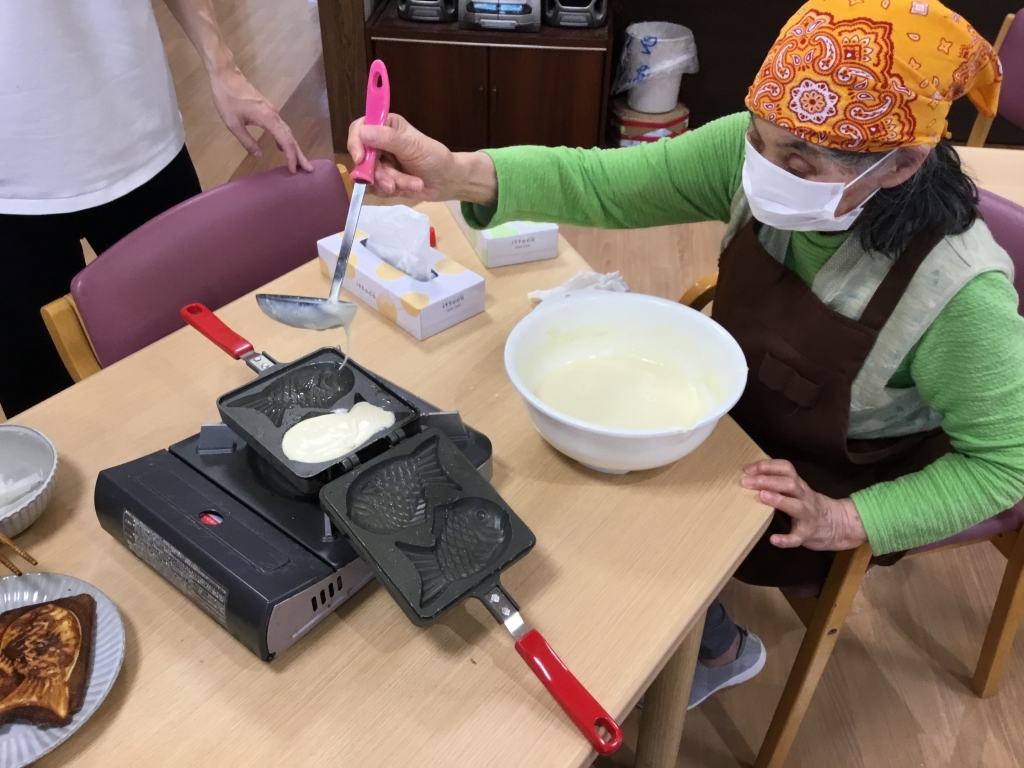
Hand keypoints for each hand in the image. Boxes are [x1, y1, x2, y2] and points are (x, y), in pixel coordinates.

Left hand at [210, 66, 312, 173]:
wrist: (226, 75)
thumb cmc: (228, 98)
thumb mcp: (233, 124)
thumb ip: (247, 141)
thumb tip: (259, 156)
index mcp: (268, 120)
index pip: (285, 142)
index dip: (291, 157)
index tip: (294, 170)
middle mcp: (274, 115)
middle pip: (291, 137)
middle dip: (300, 154)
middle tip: (308, 169)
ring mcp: (272, 111)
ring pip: (287, 132)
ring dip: (293, 147)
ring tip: (298, 161)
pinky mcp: (268, 109)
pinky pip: (281, 127)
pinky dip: (285, 138)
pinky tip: (281, 145)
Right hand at [347, 114, 496, 203]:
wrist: (447, 181)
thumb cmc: (435, 158)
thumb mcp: (413, 146)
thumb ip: (388, 138)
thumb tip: (363, 132)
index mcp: (386, 126)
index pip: (359, 128)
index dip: (356, 143)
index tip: (360, 160)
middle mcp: (379, 142)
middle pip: (362, 157)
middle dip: (379, 174)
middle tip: (393, 184)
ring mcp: (380, 162)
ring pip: (369, 176)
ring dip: (392, 183)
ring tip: (414, 184)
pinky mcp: (383, 179)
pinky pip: (376, 188)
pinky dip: (393, 191)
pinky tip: (410, 187)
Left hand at [742, 460, 867, 550]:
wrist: (839, 525)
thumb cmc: (809, 505)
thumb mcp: (798, 491)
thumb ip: (780, 483)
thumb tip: (750, 477)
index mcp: (800, 485)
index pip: (786, 468)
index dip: (767, 466)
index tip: (747, 469)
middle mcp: (805, 497)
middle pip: (790, 484)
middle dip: (768, 480)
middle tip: (746, 482)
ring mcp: (808, 516)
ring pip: (796, 506)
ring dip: (778, 500)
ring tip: (761, 496)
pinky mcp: (808, 534)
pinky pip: (798, 537)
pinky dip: (786, 539)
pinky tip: (774, 540)